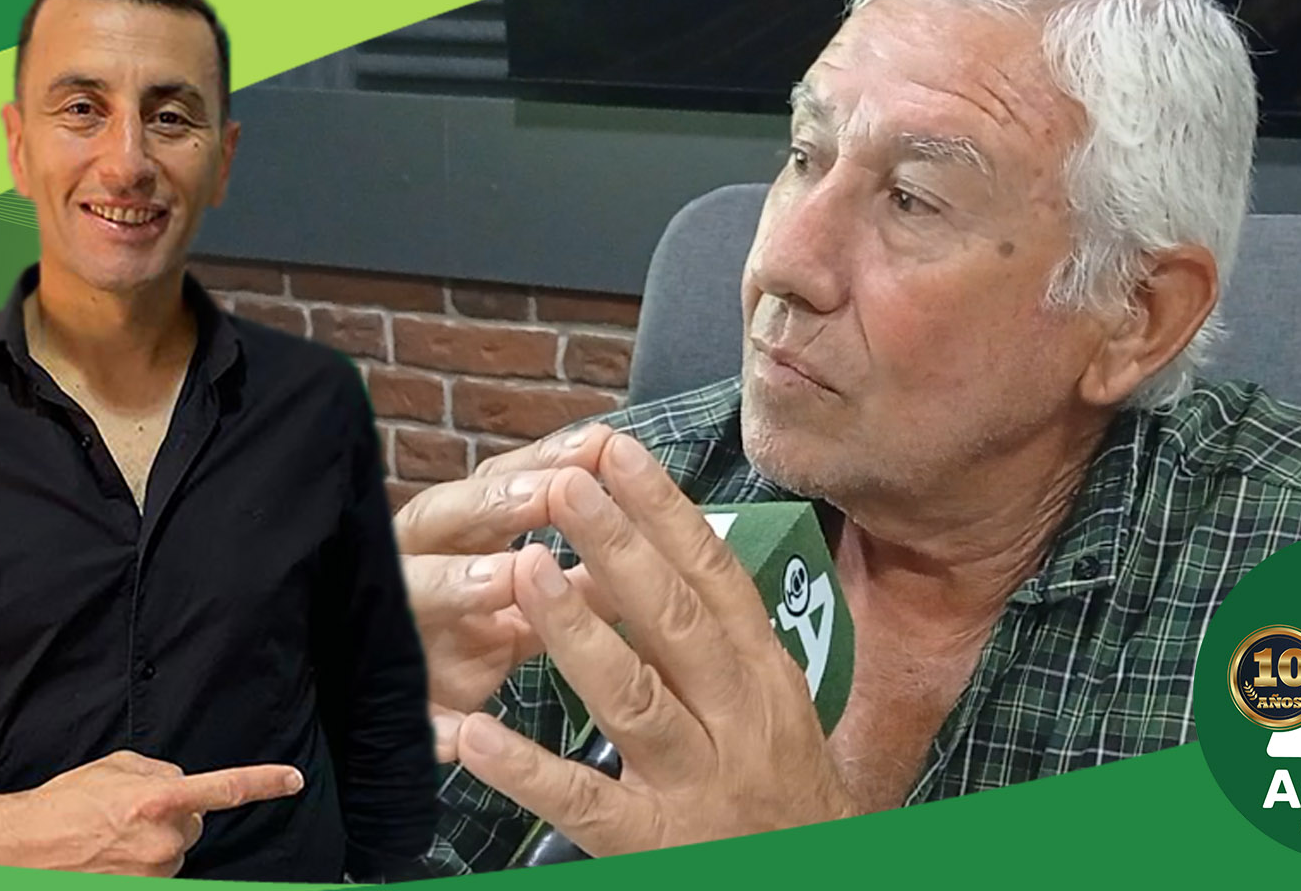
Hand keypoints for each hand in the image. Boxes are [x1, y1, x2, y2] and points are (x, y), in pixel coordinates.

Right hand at [0, 750, 303, 875]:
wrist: (19, 849)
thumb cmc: (62, 806)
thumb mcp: (113, 767)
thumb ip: (159, 771)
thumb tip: (182, 783)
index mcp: (159, 799)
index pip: (226, 788)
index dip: (265, 782)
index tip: (293, 780)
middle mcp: (163, 840)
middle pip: (193, 825)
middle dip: (172, 818)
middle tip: (127, 817)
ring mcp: (154, 873)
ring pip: (174, 854)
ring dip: (153, 846)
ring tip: (109, 840)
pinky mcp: (141, 890)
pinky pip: (157, 874)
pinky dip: (140, 866)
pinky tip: (110, 858)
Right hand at [393, 423, 617, 760]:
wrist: (409, 708)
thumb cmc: (476, 633)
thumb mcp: (537, 599)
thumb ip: (583, 572)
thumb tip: (654, 538)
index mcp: (456, 536)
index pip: (496, 483)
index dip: (544, 461)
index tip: (597, 444)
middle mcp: (415, 570)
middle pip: (440, 517)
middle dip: (494, 502)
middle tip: (551, 492)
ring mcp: (394, 633)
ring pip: (408, 595)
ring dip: (453, 583)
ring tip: (505, 578)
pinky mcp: (395, 703)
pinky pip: (403, 711)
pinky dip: (428, 722)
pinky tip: (457, 735)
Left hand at [451, 433, 856, 855]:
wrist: (820, 889)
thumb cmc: (788, 797)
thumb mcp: (773, 708)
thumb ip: (721, 641)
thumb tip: (668, 548)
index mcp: (764, 676)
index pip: (715, 577)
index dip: (666, 511)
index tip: (619, 453)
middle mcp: (738, 720)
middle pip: (674, 621)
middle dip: (619, 546)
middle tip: (565, 485)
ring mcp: (697, 784)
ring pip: (634, 699)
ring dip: (576, 632)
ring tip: (526, 571)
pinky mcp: (655, 846)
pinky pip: (586, 803)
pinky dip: (529, 769)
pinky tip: (479, 735)